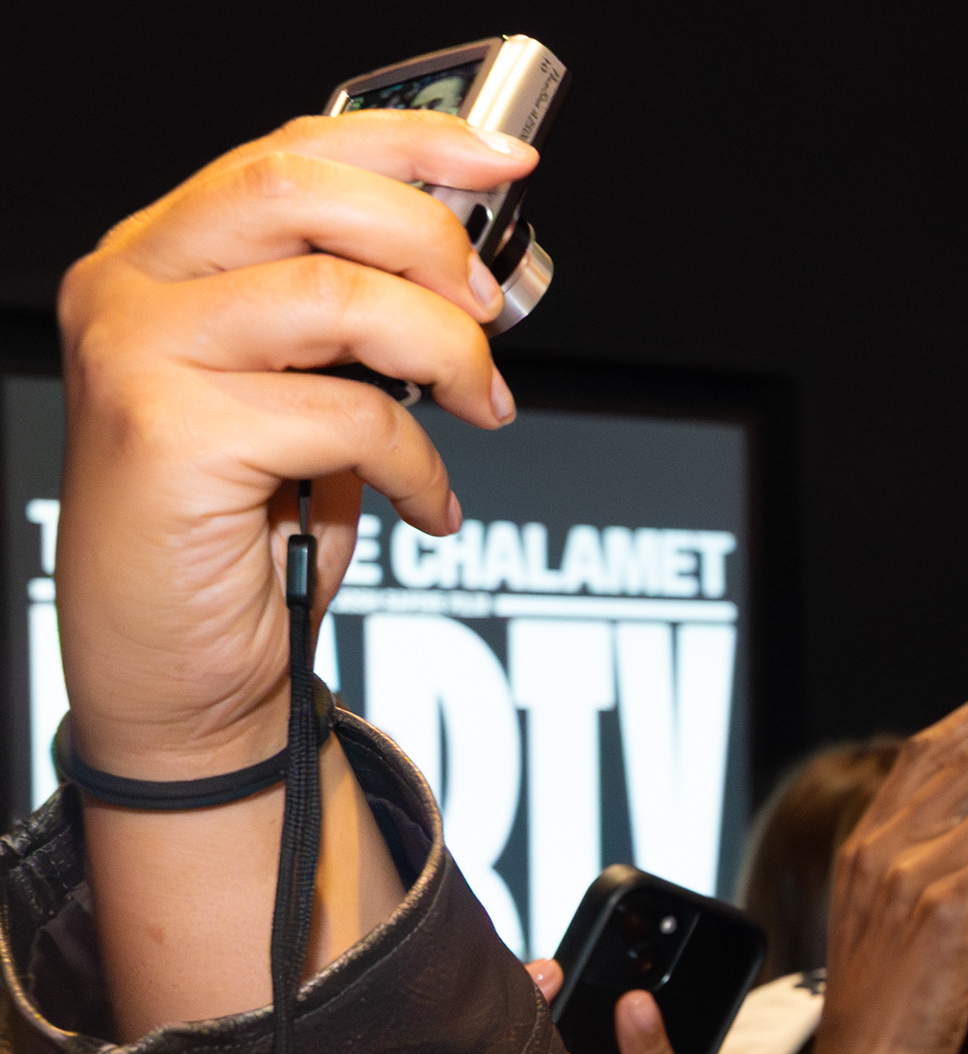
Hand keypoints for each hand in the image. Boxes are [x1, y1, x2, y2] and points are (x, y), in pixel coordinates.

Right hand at [55, 112, 525, 781]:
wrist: (179, 665)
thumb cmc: (243, 532)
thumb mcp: (309, 395)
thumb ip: (355, 317)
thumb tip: (466, 265)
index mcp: (164, 259)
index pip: (286, 155)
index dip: (407, 144)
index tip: (505, 164)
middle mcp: (133, 288)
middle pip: (297, 191)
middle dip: (428, 239)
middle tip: (488, 312)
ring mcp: (137, 354)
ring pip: (336, 295)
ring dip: (443, 351)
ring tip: (478, 409)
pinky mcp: (168, 433)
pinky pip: (345, 416)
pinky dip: (419, 463)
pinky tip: (427, 503)